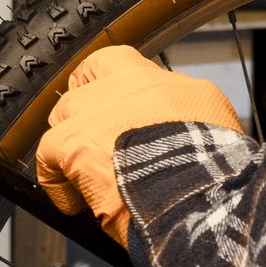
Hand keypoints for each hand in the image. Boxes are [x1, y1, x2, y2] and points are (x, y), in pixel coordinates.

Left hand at [35, 46, 242, 244]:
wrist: (205, 198)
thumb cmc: (217, 176)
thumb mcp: (215, 129)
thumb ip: (185, 116)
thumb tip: (170, 132)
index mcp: (166, 84)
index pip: (118, 64)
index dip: (103, 87)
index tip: (105, 110)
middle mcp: (130, 85)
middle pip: (87, 86)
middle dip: (86, 117)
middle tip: (93, 149)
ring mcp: (100, 109)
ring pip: (65, 115)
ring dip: (70, 144)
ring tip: (82, 176)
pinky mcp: (75, 142)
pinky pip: (48, 154)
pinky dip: (57, 181)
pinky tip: (74, 203)